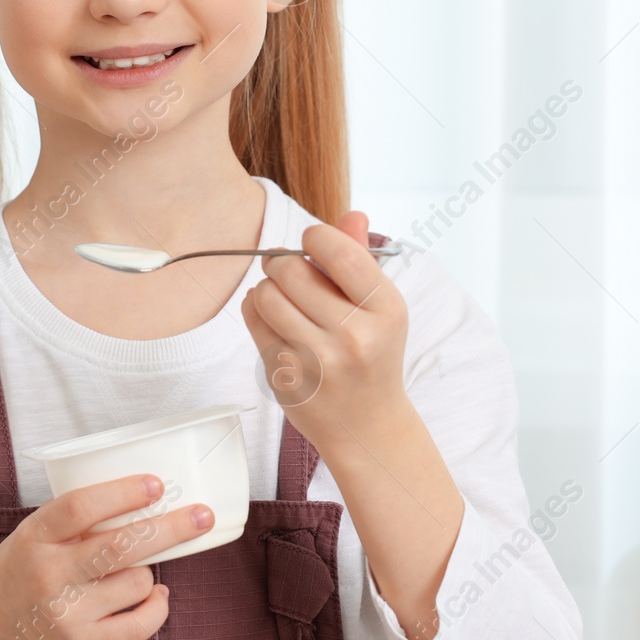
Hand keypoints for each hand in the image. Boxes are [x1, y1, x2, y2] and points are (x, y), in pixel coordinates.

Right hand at [0, 474, 214, 639]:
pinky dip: (157, 607)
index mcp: (34, 537)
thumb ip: (74, 521)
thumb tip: (145, 500)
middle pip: (121, 546)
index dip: (122, 492)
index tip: (155, 483)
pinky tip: (157, 595)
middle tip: (202, 514)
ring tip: (129, 570)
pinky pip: (139, 625)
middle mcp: (50, 575)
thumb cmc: (16, 573)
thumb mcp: (31, 534)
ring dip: (146, 571)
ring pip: (137, 582)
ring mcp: (67, 614)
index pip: (80, 507)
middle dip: (171, 527)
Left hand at [240, 210, 409, 455]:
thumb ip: (361, 258)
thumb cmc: (372, 355)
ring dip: (267, 286)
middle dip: (281, 260)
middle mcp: (355, 335)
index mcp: (386, 309)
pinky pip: (253, 320)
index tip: (311, 242)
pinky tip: (273, 316)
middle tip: (285, 267)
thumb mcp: (380, 306)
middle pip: (291, 269)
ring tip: (280, 293)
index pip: (338, 250)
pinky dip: (256, 309)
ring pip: (266, 294)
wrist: (367, 425)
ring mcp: (318, 360)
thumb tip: (353, 214)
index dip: (314, 236)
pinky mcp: (287, 376)